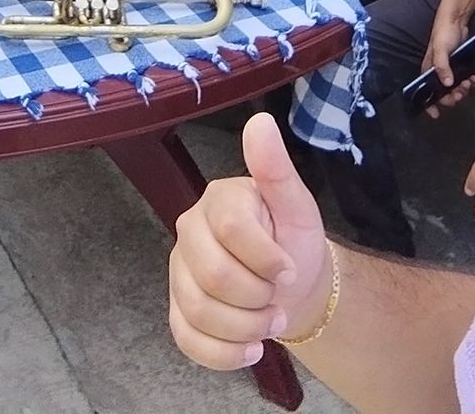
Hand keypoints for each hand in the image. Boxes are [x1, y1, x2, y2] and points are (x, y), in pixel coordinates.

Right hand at [169, 112, 331, 370]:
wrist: (291, 285)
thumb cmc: (292, 239)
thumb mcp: (296, 204)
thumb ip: (276, 168)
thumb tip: (260, 121)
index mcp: (217, 202)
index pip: (231, 229)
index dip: (265, 257)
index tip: (288, 267)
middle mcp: (189, 232)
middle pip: (211, 276)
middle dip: (256, 297)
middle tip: (278, 297)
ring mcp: (179, 273)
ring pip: (199, 311)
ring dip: (245, 328)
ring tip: (270, 321)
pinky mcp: (177, 310)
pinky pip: (187, 339)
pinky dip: (224, 353)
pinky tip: (250, 350)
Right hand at [417, 6, 474, 120]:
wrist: (456, 21)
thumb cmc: (443, 34)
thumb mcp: (441, 49)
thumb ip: (442, 66)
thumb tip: (447, 84)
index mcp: (428, 70)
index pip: (424, 91)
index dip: (429, 104)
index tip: (436, 115)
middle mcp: (437, 73)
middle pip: (443, 93)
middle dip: (453, 96)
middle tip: (461, 93)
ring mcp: (449, 70)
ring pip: (454, 88)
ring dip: (463, 89)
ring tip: (470, 83)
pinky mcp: (459, 67)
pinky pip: (463, 80)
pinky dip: (469, 82)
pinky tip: (474, 79)